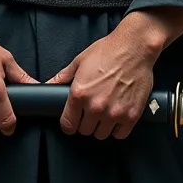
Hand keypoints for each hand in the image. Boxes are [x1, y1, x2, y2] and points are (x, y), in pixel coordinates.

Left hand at [44, 7, 182, 139]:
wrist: (134, 47)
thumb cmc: (108, 51)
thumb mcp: (80, 61)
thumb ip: (62, 77)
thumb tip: (48, 85)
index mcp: (79, 94)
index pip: (67, 125)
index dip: (68, 123)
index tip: (73, 120)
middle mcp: (96, 106)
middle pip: (85, 131)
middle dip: (86, 123)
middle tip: (91, 112)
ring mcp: (114, 113)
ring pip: (101, 135)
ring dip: (101, 126)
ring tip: (104, 113)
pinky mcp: (131, 115)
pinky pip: (120, 134)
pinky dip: (117, 128)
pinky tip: (117, 116)